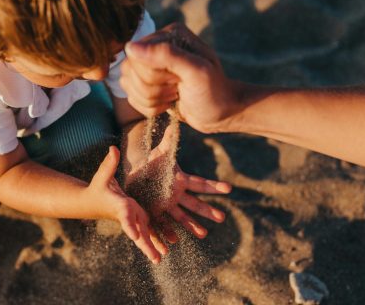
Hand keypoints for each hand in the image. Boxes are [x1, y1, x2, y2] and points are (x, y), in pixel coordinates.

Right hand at [87, 146, 167, 262]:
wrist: (91, 202)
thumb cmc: (97, 187)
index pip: (125, 216)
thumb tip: (113, 148)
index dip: (130, 225)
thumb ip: (109, 163)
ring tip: (161, 258)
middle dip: (146, 244)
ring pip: (143, 235)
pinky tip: (164, 250)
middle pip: (137, 232)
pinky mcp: (136, 218)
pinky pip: (146, 232)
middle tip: (156, 258)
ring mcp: (132, 218)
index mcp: (120, 205)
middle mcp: (127, 215)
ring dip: (152, 246)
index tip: (135, 236)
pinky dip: (154, 241)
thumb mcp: (103, 174)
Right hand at [120, 23, 241, 133]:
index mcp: (169, 35)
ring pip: (128, 85)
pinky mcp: (146, 83)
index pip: (137, 56)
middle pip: (130, 71)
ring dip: (152, 99)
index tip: (178, 79)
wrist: (221, 113)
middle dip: (154, 89)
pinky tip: (169, 103)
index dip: (154, 75)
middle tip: (178, 88)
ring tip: (175, 95)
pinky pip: (131, 97)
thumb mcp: (196, 71)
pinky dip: (150, 107)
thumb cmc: (214, 92)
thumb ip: (167, 55)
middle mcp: (156, 46)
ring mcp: (149, 65)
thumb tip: (131, 47)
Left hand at [126, 126, 231, 241]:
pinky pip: (163, 224)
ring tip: (203, 234)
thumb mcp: (160, 152)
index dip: (214, 186)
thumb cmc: (151, 163)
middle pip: (195, 204)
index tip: (229, 189)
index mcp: (180, 181)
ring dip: (192, 225)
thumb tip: (176, 123)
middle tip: (222, 217)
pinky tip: (173, 241)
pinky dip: (168, 232)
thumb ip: (169, 141)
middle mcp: (177, 195)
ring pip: (182, 217)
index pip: (200, 183)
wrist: (136, 175)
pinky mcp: (155, 212)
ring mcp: (167, 205)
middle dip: (207, 211)